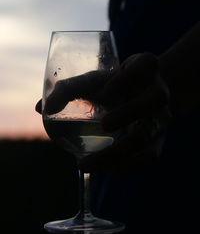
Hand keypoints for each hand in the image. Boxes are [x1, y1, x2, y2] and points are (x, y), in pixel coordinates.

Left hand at [36, 53, 170, 172]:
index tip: (103, 95)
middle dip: (129, 114)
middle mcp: (159, 91)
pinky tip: (103, 169)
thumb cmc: (113, 85)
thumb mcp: (95, 80)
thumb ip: (69, 90)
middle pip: (155, 100)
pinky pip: (149, 156)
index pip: (146, 64)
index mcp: (145, 67)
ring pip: (149, 135)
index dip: (126, 79)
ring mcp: (161, 117)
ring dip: (120, 152)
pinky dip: (126, 166)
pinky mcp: (159, 138)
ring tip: (85, 164)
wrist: (142, 95)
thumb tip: (42, 108)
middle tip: (103, 126)